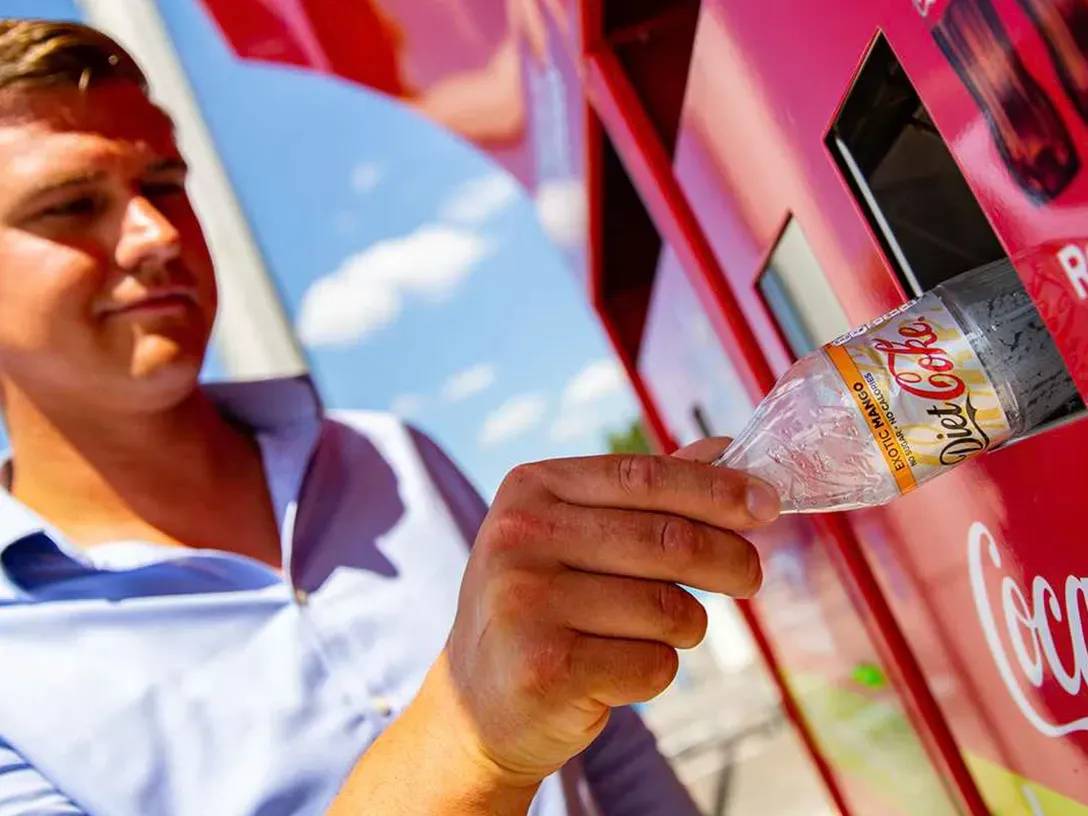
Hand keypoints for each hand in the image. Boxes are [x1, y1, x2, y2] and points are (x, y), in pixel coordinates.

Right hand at [435, 436, 779, 789]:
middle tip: (749, 575)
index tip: (768, 504)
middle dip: (729, 559)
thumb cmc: (543, 605)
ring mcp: (525, 603)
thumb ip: (645, 492)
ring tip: (657, 632)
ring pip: (667, 609)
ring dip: (686, 626)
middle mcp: (518, 537)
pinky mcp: (545, 669)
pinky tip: (619, 670)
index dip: (717, 489)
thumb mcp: (573, 534)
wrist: (477, 704)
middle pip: (666, 541)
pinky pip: (653, 664)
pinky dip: (657, 670)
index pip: (643, 476)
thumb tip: (726, 447)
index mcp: (530, 489)